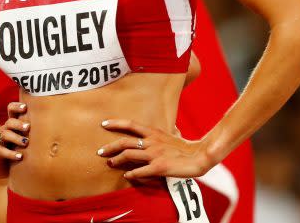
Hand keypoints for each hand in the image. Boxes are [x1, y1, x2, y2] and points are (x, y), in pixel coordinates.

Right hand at [0, 102, 29, 178]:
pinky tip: (20, 156)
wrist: (2, 167)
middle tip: (28, 127)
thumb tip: (55, 124)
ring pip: (5, 134)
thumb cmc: (19, 149)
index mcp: (13, 124)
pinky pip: (1, 150)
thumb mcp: (26, 138)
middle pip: (9, 122)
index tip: (25, 107)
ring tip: (26, 143)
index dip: (16, 106)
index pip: (11, 110)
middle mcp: (5, 130)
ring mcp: (0, 141)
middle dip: (19, 124)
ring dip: (16, 138)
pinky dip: (11, 153)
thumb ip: (35, 131)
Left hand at [98, 119, 213, 179]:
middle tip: (100, 151)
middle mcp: (151, 141)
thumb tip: (163, 130)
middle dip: (110, 146)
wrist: (199, 155)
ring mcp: (154, 154)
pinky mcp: (159, 167)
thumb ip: (162, 134)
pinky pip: (140, 171)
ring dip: (116, 160)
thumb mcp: (172, 135)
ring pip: (128, 155)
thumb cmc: (186, 147)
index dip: (116, 123)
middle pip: (124, 142)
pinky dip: (131, 174)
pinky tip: (126, 176)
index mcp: (154, 132)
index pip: (131, 124)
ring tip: (110, 163)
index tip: (103, 124)